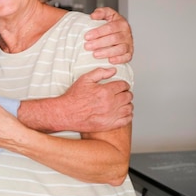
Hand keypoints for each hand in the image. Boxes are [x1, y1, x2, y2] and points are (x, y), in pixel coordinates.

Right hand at [18, 67, 132, 132]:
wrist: (66, 113)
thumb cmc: (74, 97)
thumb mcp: (84, 79)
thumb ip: (100, 72)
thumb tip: (113, 70)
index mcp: (105, 91)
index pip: (123, 85)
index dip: (124, 84)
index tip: (122, 86)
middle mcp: (110, 103)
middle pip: (128, 96)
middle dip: (126, 93)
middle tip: (122, 93)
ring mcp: (111, 115)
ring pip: (129, 108)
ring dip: (128, 104)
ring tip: (122, 103)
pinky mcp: (109, 125)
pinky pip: (126, 120)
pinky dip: (128, 116)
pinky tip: (122, 113)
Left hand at [85, 7, 133, 63]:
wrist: (117, 33)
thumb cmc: (110, 25)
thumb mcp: (106, 15)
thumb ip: (101, 12)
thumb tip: (94, 16)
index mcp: (121, 23)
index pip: (110, 27)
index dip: (98, 32)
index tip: (87, 36)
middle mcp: (126, 33)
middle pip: (114, 38)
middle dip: (99, 43)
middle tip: (87, 46)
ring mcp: (128, 44)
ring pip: (120, 49)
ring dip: (107, 52)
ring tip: (95, 54)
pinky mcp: (129, 53)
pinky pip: (127, 57)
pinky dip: (119, 59)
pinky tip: (110, 60)